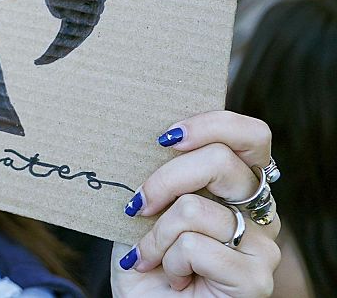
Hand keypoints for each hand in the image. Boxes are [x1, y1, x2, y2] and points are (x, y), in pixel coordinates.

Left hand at [112, 111, 279, 296]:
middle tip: (138, 205)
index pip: (250, 136)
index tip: (164, 139)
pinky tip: (173, 276)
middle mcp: (261, 212)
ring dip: (156, 235)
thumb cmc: (146, 256)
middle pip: (219, 160)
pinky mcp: (255, 277)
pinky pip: (194, 245)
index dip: (210, 124)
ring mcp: (263, 245)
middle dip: (163, 180)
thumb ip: (160, 172)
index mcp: (240, 187)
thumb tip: (151, 136)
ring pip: (193, 207)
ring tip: (154, 256)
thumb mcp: (147, 205)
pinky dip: (166, 260)